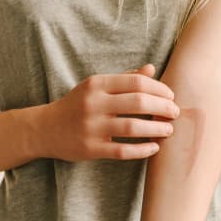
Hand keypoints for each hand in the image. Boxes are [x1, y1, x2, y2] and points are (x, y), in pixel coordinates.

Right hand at [34, 63, 179, 160]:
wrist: (44, 128)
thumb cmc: (76, 105)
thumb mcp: (96, 87)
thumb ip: (124, 78)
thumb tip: (152, 69)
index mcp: (97, 84)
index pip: (137, 82)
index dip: (159, 89)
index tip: (171, 96)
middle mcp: (94, 104)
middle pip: (138, 103)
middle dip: (163, 108)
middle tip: (175, 113)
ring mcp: (91, 127)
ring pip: (132, 128)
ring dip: (156, 129)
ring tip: (169, 130)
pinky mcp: (91, 148)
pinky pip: (122, 151)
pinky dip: (142, 150)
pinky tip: (154, 148)